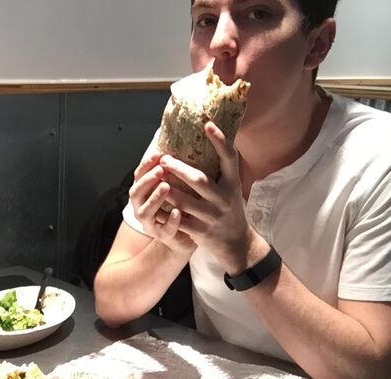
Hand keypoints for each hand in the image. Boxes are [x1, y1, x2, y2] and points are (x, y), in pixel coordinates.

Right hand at [129, 148, 196, 258]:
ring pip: (146, 211)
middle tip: (161, 169)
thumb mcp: (173, 186)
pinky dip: (171, 221)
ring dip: (155, 198)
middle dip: (147, 180)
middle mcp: (141, 208)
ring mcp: (150, 223)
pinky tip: (178, 212)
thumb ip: (172, 170)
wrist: (182, 237)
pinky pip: (165, 230)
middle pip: (136, 193)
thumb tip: (178, 141)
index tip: (157, 154)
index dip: (145, 165)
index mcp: (143, 193)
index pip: (138, 176)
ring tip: (166, 186)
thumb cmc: (178, 207)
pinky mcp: (163, 237)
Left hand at [158, 122, 267, 272]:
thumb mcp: (232, 188)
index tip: (207, 124)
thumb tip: (209, 139)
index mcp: (232, 184)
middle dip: (179, 169)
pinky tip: (155, 204)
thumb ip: (221, 170)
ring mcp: (212, 216)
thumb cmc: (230, 209)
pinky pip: (178, 220)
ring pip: (184, 201)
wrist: (236, 243)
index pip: (229, 158)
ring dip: (167, 190)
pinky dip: (166, 212)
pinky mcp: (200, 231)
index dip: (220, 140)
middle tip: (163, 159)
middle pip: (199, 180)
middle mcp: (224, 199)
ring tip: (154, 178)